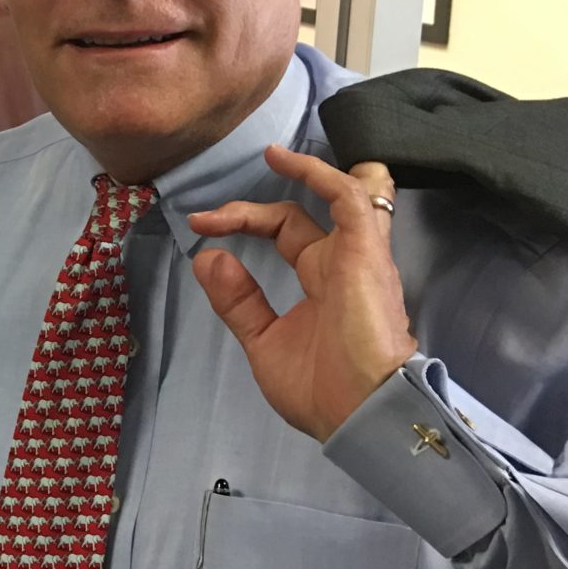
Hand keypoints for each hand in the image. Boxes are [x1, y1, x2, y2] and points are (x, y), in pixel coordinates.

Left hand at [187, 146, 419, 441]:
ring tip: (272, 155)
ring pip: (345, 194)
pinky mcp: (366, 253)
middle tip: (209, 217)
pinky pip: (350, 198)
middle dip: (250, 210)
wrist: (360, 413)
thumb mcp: (264, 341)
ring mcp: (358, 256)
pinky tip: (288, 163)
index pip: (285, 234)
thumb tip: (208, 257)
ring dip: (306, 171)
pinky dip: (321, 176)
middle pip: (299, 216)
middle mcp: (341, 264)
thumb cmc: (320, 390)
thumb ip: (238, 300)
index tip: (201, 226)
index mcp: (322, 283)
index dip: (244, 223)